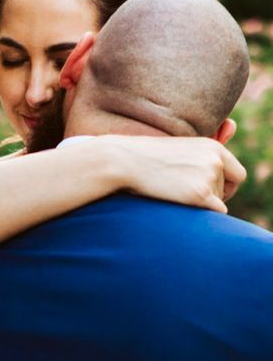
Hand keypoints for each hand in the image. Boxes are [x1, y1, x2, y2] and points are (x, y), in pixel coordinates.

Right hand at [103, 135, 246, 212]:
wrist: (124, 161)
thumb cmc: (145, 157)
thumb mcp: (178, 151)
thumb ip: (200, 159)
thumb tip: (217, 172)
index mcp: (213, 147)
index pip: (237, 174)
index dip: (225, 186)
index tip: (207, 191)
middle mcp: (216, 159)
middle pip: (228, 190)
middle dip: (212, 196)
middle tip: (184, 194)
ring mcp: (209, 176)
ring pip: (218, 202)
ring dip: (199, 203)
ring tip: (171, 191)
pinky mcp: (199, 194)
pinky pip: (214, 213)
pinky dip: (199, 213)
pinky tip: (177, 202)